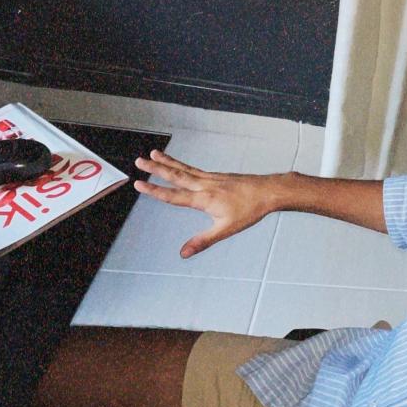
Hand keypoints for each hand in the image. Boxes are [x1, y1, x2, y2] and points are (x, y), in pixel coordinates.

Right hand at [133, 148, 289, 258]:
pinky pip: (194, 169)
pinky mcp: (217, 176)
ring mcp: (211, 178)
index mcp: (204, 199)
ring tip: (153, 154)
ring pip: (184, 169)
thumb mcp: (226, 229)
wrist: (268, 191)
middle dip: (156, 169)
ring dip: (167, 162)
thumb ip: (203, 241)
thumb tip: (184, 253)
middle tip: (139, 161)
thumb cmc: (250, 210)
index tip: (138, 184)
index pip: (173, 195)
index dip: (154, 190)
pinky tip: (178, 164)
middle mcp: (205, 185)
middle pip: (176, 175)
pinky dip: (182, 165)